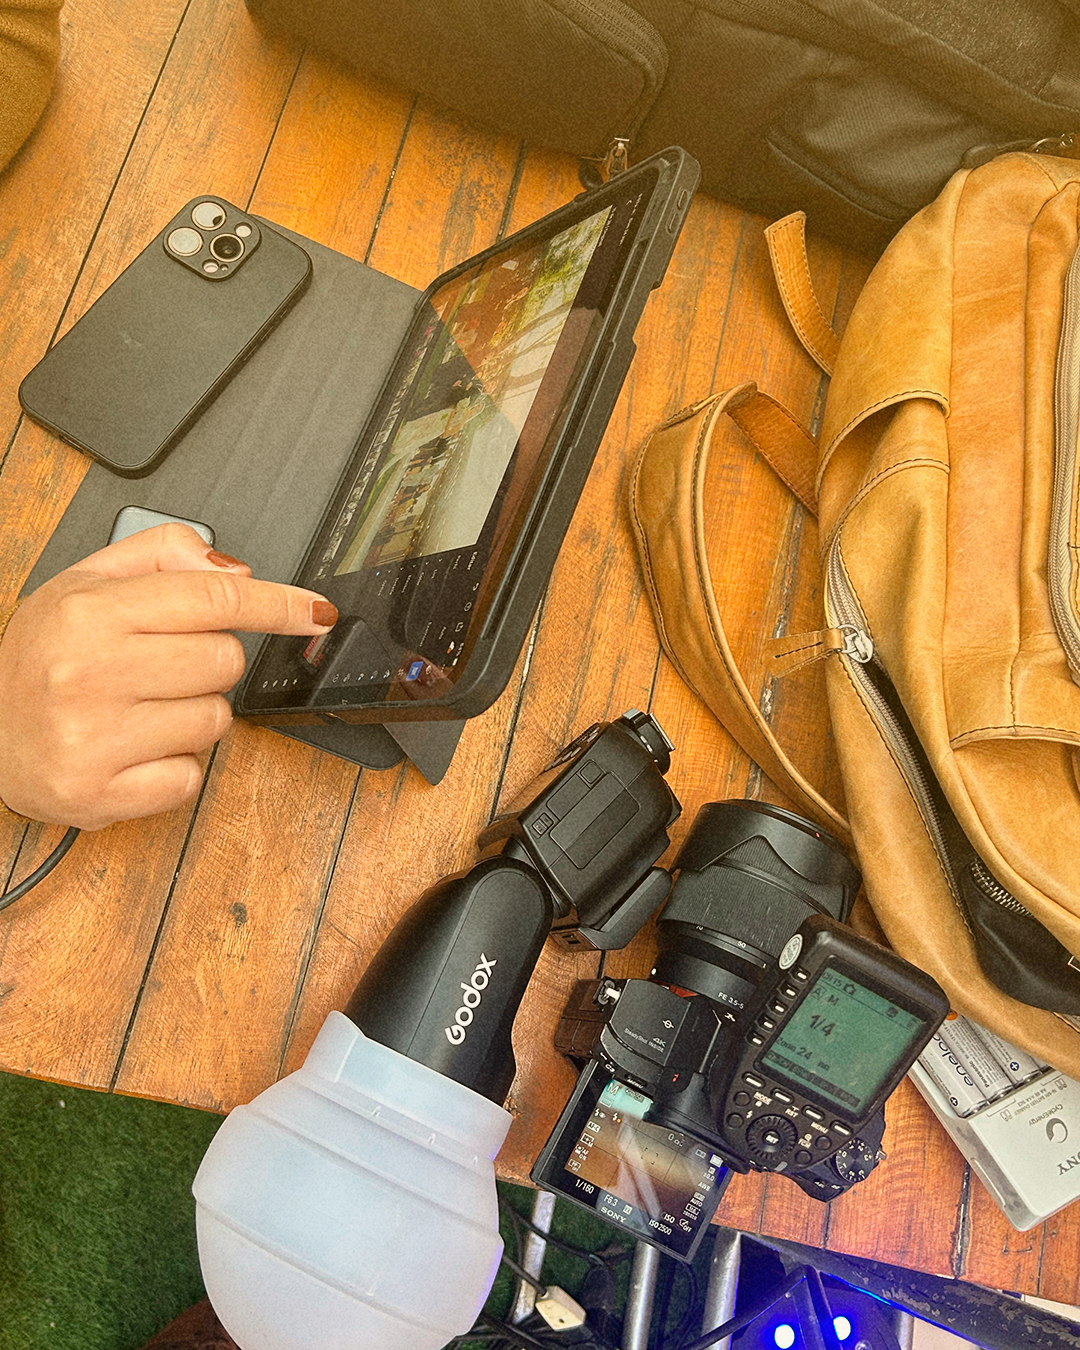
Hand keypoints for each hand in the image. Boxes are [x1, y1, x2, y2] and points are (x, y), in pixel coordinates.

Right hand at [0, 524, 337, 828]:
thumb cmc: (37, 658)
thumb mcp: (82, 583)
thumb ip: (160, 558)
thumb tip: (233, 569)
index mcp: (89, 613)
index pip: (214, 598)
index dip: (276, 604)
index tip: (314, 611)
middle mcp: (91, 673)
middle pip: (225, 660)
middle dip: (209, 662)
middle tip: (161, 667)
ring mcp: (96, 739)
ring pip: (216, 720)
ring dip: (193, 715)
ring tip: (139, 709)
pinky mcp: (100, 795)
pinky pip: (191, 777)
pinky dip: (174, 766)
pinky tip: (133, 750)